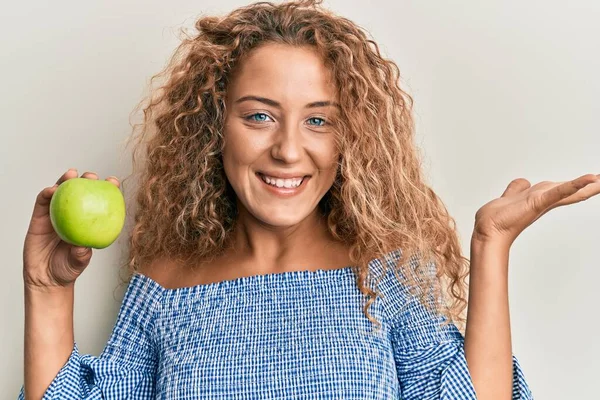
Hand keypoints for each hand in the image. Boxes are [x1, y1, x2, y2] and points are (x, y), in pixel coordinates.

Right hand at [23, 169, 120, 289]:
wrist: (45, 278)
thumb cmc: (66, 268)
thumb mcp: (78, 262)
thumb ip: (80, 254)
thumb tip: (83, 245)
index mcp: (87, 222)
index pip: (99, 202)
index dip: (107, 190)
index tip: (113, 182)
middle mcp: (73, 215)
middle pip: (80, 192)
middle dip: (87, 180)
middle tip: (91, 177)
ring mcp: (56, 214)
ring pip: (61, 192)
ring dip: (66, 180)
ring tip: (71, 175)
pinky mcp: (39, 217)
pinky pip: (42, 202)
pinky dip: (47, 193)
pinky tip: (52, 189)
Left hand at [472, 173, 599, 247]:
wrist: (487, 230)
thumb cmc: (496, 218)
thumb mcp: (510, 196)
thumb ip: (517, 188)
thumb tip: (523, 181)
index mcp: (539, 198)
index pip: (563, 188)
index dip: (579, 183)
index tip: (595, 178)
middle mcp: (544, 200)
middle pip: (571, 190)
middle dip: (590, 185)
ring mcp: (542, 202)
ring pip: (568, 190)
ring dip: (587, 184)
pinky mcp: (538, 202)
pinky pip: (558, 192)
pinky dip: (573, 185)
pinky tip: (589, 179)